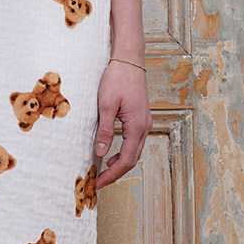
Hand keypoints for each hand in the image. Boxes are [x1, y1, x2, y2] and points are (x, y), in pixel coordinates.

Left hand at [93, 62, 150, 188]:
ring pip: (135, 152)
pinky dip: (124, 152)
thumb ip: (105, 131)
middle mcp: (145, 127)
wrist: (129, 60)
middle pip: (132, 159)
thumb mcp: (106, 105)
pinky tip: (112, 153)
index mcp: (137, 127)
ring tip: (104, 171)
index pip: (126, 160)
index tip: (99, 183)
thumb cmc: (117, 79)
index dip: (112, 175)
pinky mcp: (141, 118)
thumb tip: (101, 153)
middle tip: (99, 182)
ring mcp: (145, 123)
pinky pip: (134, 142)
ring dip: (120, 164)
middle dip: (116, 173)